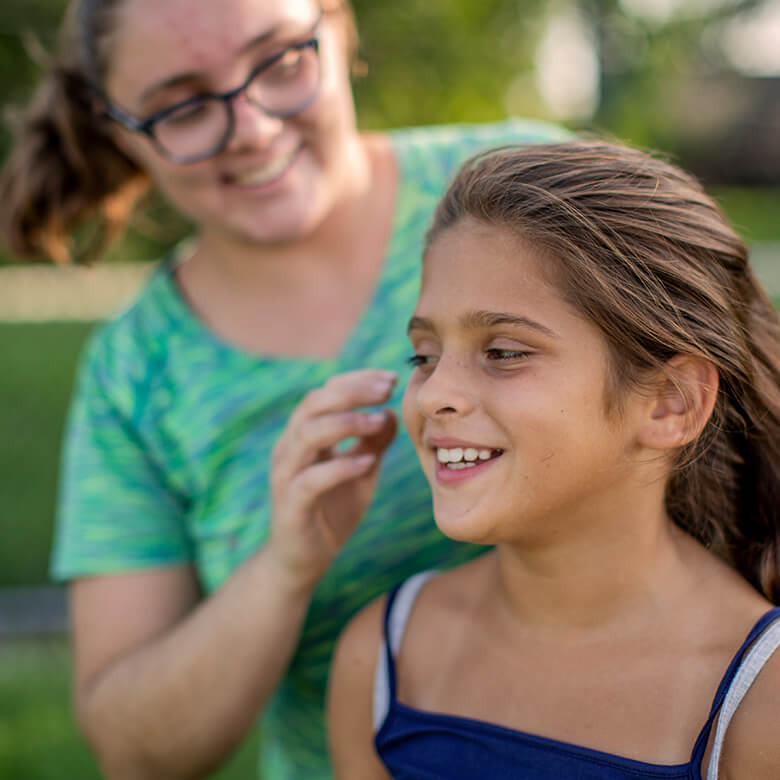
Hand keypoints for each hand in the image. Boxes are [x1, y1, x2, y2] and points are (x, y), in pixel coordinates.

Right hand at [268, 369, 397, 590]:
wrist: (303, 560)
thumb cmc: (332, 510)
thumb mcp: (360, 471)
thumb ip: (373, 443)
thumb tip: (391, 412)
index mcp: (304, 435)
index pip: (326, 392)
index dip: (357, 381)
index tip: (391, 378)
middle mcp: (290, 448)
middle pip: (314, 403)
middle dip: (352, 391)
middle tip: (387, 389)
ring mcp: (286, 475)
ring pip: (308, 434)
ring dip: (346, 423)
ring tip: (378, 421)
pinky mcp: (290, 505)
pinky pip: (311, 480)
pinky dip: (340, 467)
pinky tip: (367, 462)